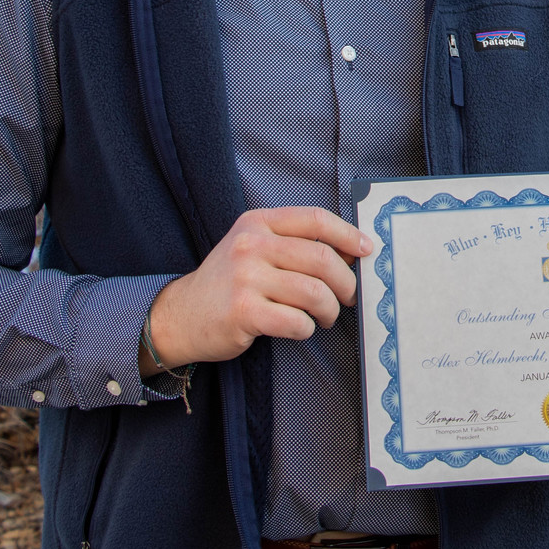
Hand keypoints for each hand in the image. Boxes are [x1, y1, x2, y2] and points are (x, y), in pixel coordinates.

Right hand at [142, 206, 369, 370]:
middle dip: (346, 282)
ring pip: (315, 292)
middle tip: (349, 297)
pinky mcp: (243, 312)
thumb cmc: (229, 283)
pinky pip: (297, 321)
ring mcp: (245, 278)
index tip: (368, 250)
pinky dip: (307, 328)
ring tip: (325, 317)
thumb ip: (294, 244)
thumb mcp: (253, 248)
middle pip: (322, 258)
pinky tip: (300, 328)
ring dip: (330, 310)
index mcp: (257, 223)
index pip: (315, 219)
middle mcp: (251, 245)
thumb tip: (351, 251)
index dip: (349, 234)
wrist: (181, 315)